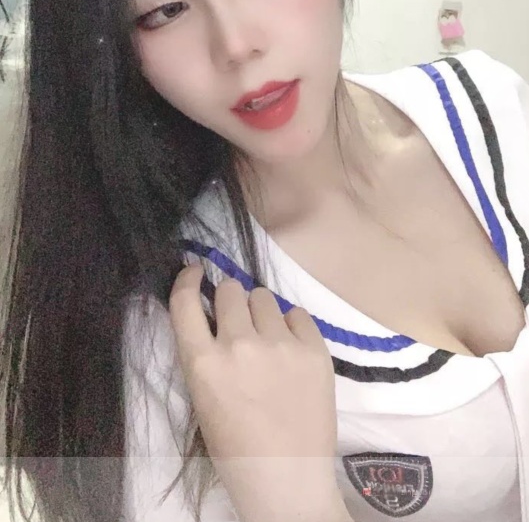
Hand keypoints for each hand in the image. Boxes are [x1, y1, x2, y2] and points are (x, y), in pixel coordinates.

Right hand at [169, 263, 344, 521]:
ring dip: (261, 313)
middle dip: (230, 301)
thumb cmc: (237, 450)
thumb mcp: (203, 401)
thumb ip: (205, 356)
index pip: (184, 301)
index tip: (194, 271)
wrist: (287, 481)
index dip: (187, 279)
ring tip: (268, 341)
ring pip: (264, 297)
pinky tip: (291, 351)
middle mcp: (239, 345)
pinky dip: (291, 326)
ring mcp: (280, 345)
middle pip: (230, 289)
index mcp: (203, 364)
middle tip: (238, 322)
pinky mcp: (314, 350)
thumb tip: (214, 319)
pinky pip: (297, 313)